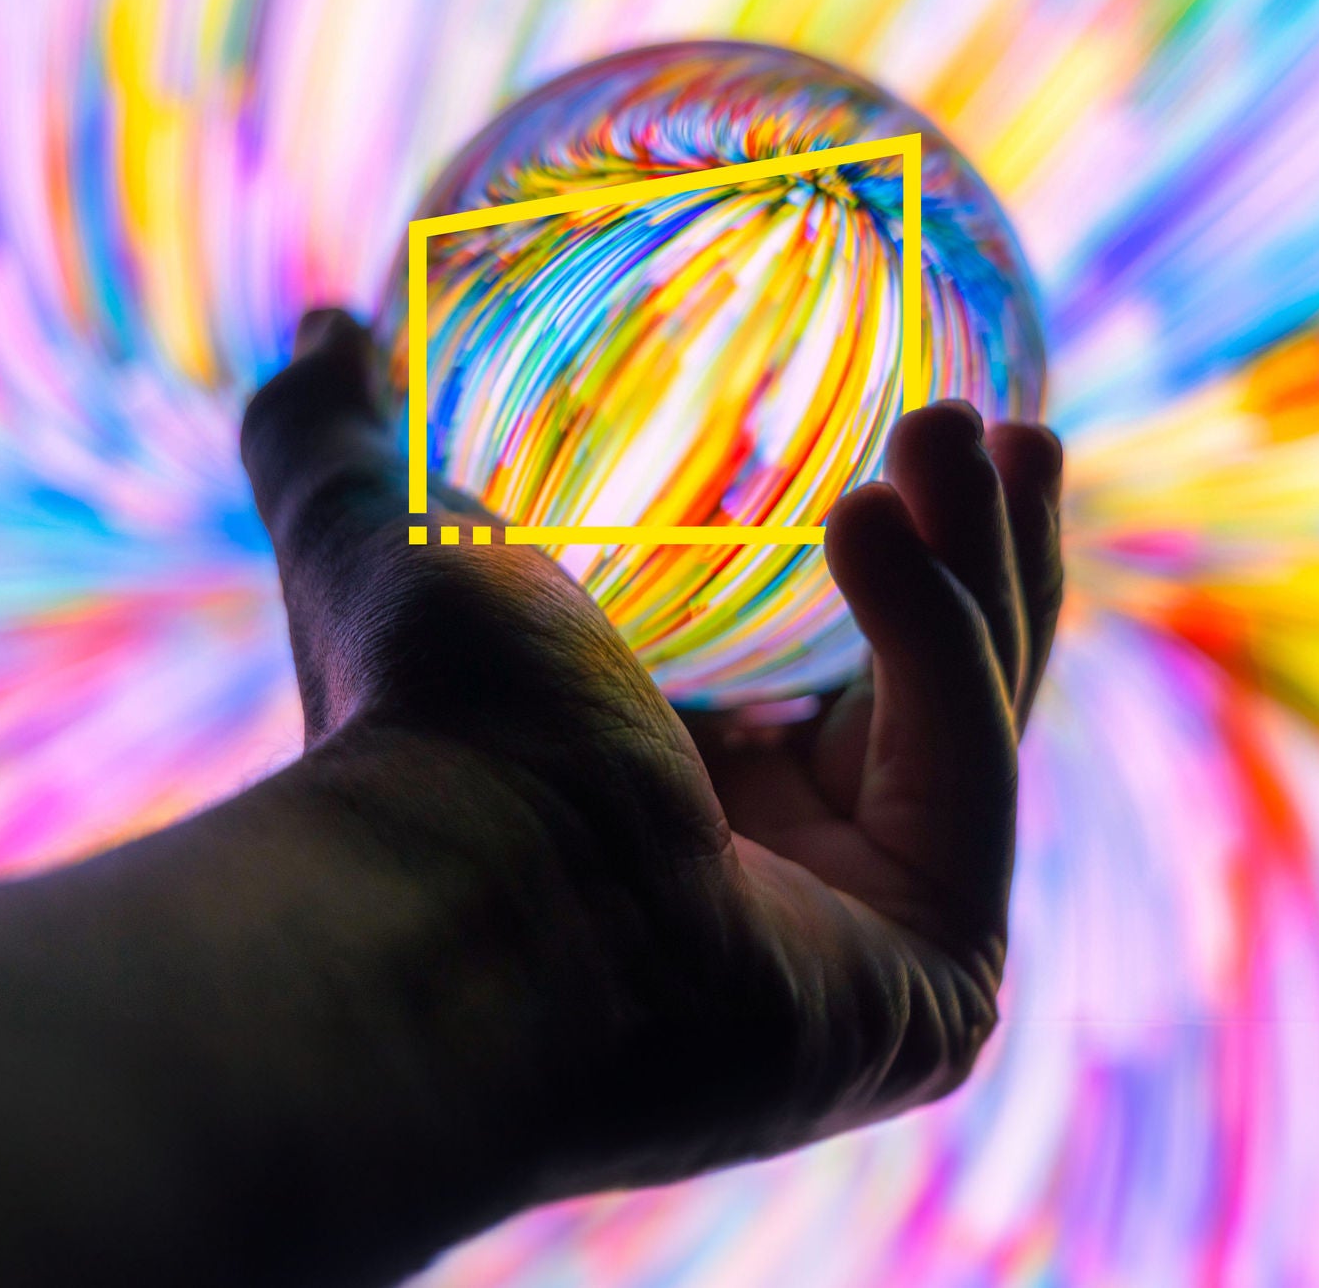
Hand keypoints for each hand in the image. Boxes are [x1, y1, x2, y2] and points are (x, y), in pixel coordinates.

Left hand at [241, 307, 1063, 1197]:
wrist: (441, 898)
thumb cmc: (408, 728)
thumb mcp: (377, 534)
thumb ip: (334, 432)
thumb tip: (321, 326)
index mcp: (684, 777)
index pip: (843, 650)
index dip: (909, 540)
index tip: (943, 417)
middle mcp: (786, 866)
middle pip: (942, 684)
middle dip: (988, 549)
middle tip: (997, 427)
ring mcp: (865, 937)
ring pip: (976, 720)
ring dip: (986, 564)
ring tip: (958, 432)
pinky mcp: (927, 991)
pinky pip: (968, 780)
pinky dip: (942, 646)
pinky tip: (871, 524)